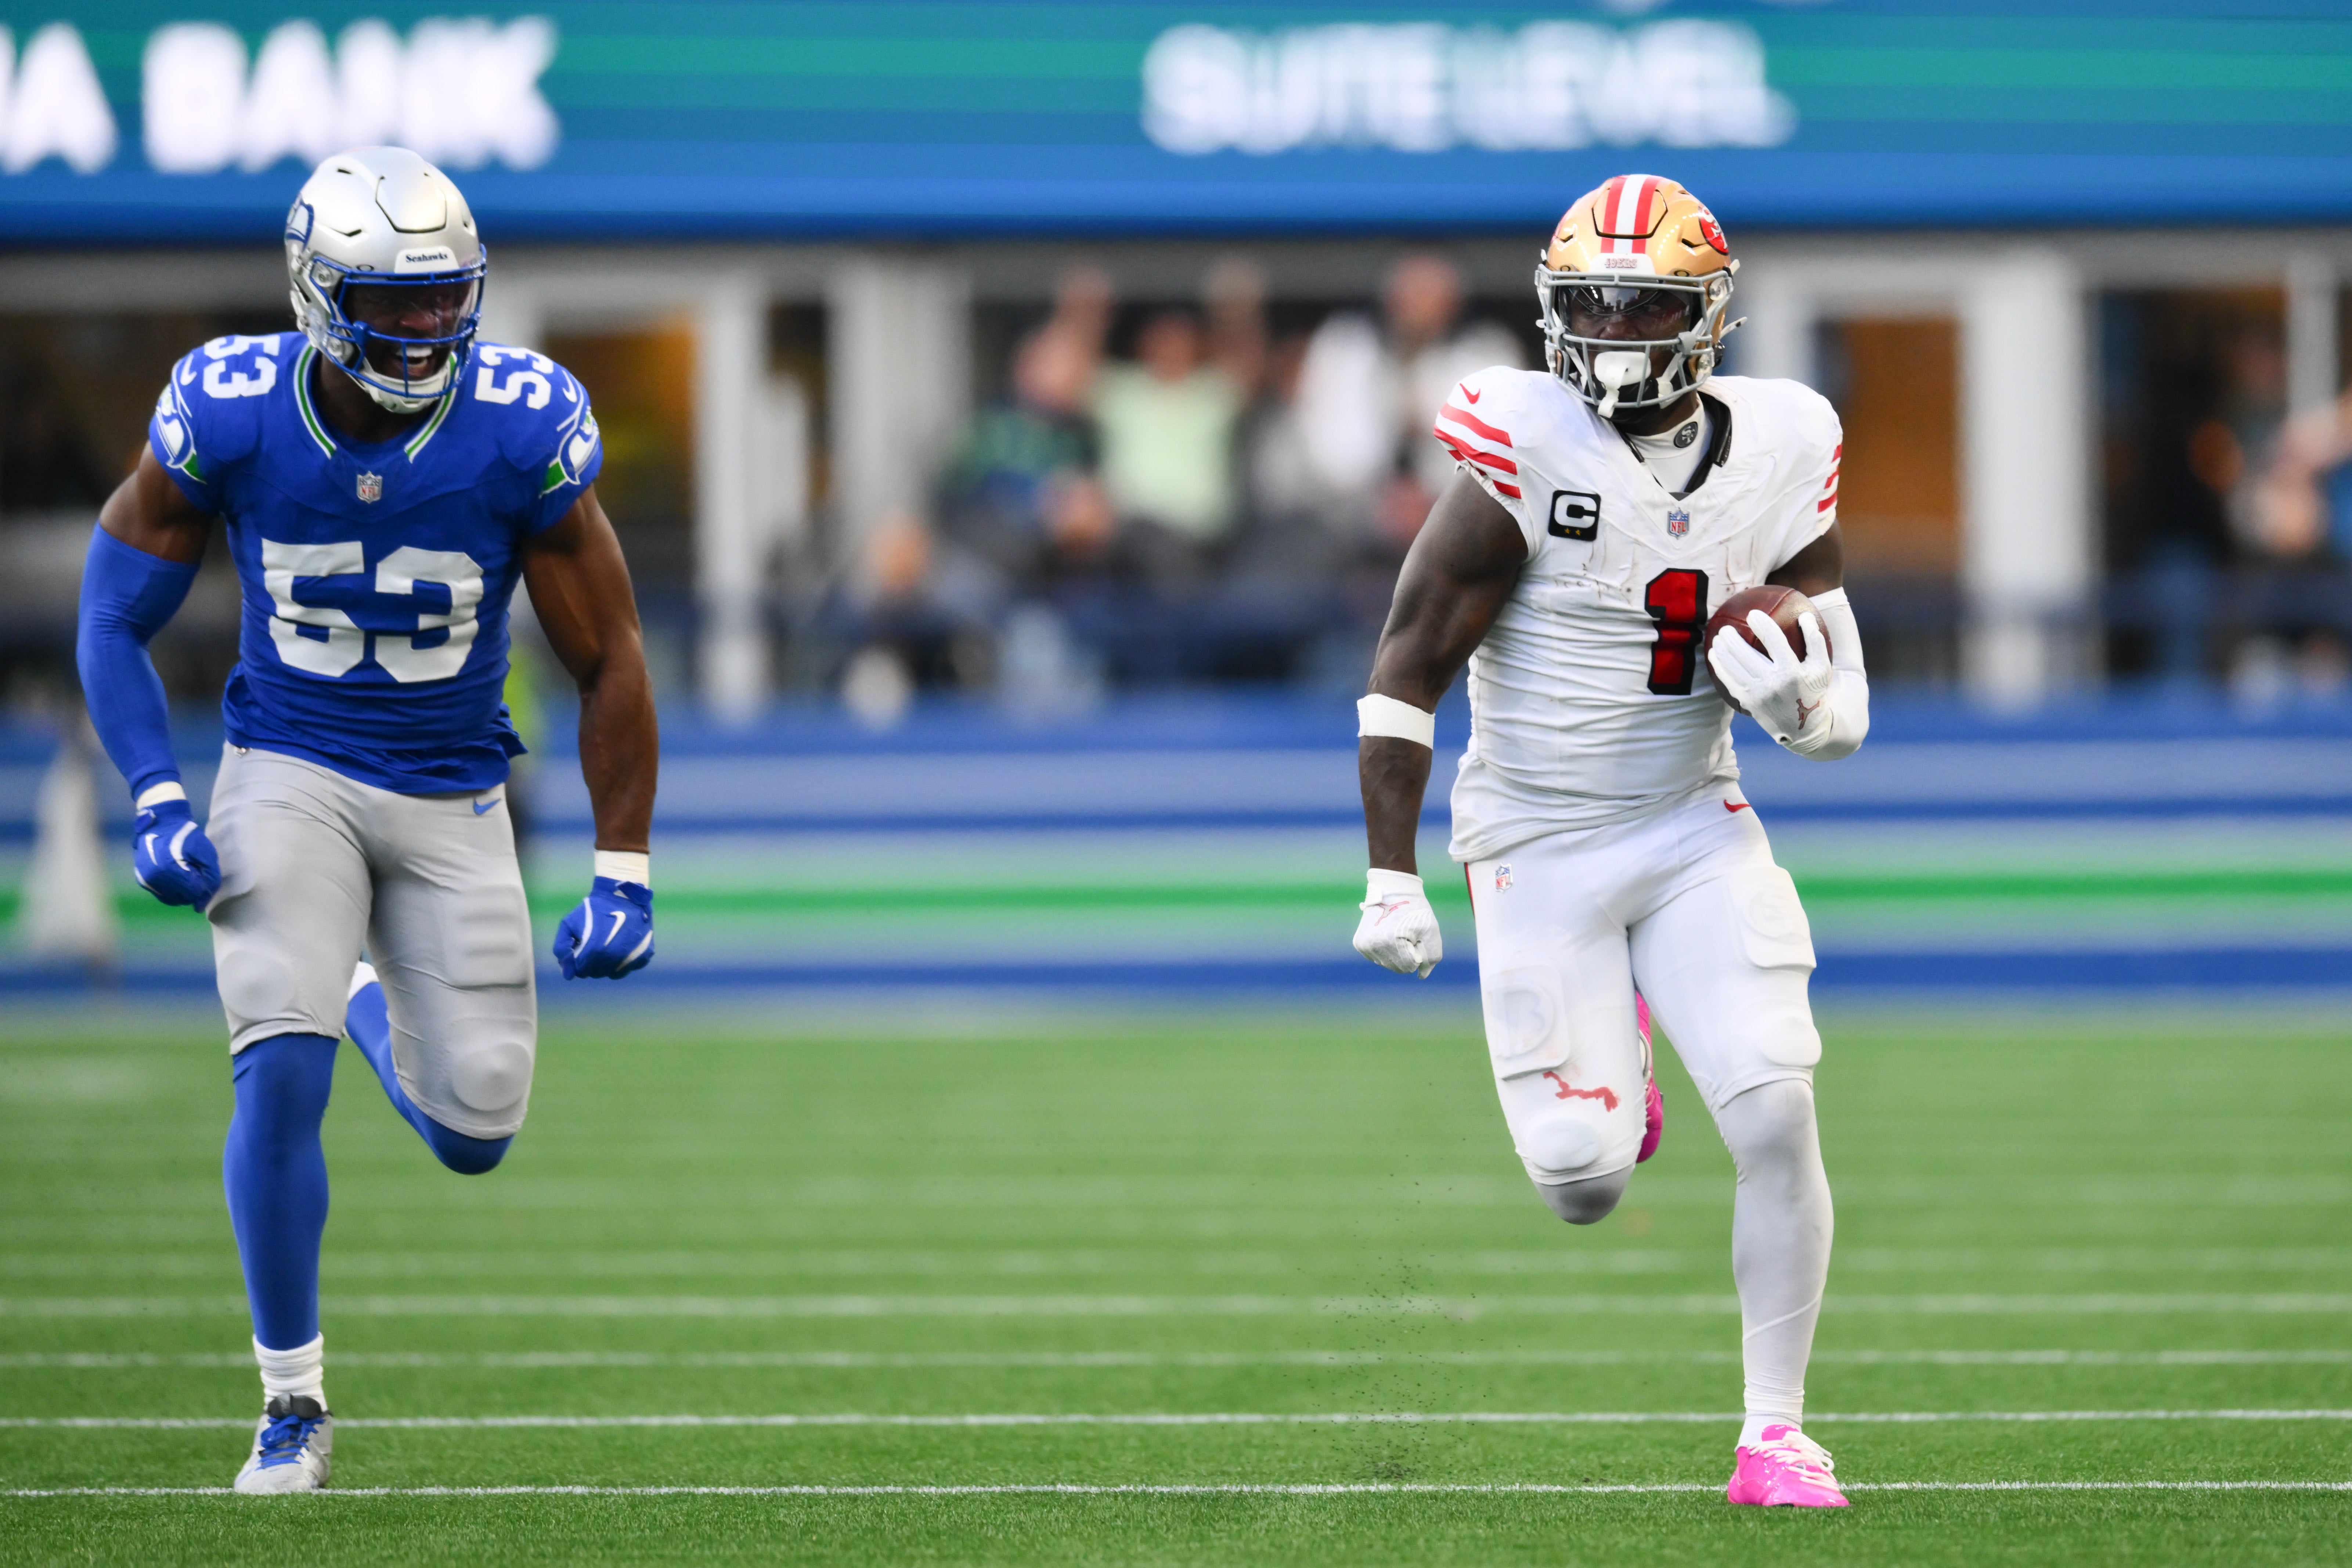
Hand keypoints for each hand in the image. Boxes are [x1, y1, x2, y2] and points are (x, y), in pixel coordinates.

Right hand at [131, 799, 219, 909]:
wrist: (161, 823)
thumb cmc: (186, 836)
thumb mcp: (205, 851)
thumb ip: (210, 876)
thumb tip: (203, 902)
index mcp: (169, 869)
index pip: (194, 893)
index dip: (205, 888)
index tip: (206, 876)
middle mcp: (154, 878)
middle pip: (183, 898)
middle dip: (195, 890)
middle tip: (197, 874)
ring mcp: (146, 880)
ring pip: (173, 899)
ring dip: (184, 893)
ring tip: (187, 875)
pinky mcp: (142, 880)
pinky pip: (162, 895)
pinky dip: (173, 892)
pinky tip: (179, 881)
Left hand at [554, 877, 653, 978]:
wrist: (622, 894)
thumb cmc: (593, 908)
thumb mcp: (569, 923)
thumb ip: (562, 949)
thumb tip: (568, 975)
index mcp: (595, 950)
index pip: (581, 971)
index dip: (577, 961)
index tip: (580, 949)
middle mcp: (615, 957)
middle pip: (597, 973)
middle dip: (591, 963)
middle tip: (593, 946)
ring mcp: (633, 956)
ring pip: (614, 973)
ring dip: (607, 965)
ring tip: (606, 947)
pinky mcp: (645, 953)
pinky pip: (631, 967)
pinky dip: (625, 961)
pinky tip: (621, 947)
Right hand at [1353, 868, 1441, 977]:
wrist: (1392, 889)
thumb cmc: (1415, 910)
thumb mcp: (1430, 931)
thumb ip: (1431, 957)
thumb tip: (1421, 976)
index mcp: (1393, 942)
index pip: (1410, 966)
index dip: (1417, 953)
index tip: (1415, 936)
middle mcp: (1375, 946)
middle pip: (1397, 968)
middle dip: (1406, 955)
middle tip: (1406, 934)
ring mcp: (1365, 945)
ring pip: (1386, 964)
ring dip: (1395, 954)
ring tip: (1396, 933)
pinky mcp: (1359, 944)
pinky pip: (1376, 958)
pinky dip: (1384, 951)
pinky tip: (1386, 935)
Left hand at [1710, 609, 1834, 751]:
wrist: (1802, 728)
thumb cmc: (1812, 692)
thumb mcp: (1822, 668)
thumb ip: (1815, 641)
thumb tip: (1804, 615)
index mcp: (1792, 672)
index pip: (1774, 641)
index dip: (1762, 625)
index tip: (1753, 614)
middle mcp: (1772, 683)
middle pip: (1745, 654)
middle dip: (1731, 637)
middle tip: (1726, 627)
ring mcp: (1757, 694)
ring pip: (1732, 667)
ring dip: (1721, 650)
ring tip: (1717, 637)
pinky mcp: (1747, 703)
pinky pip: (1728, 681)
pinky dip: (1719, 666)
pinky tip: (1714, 655)